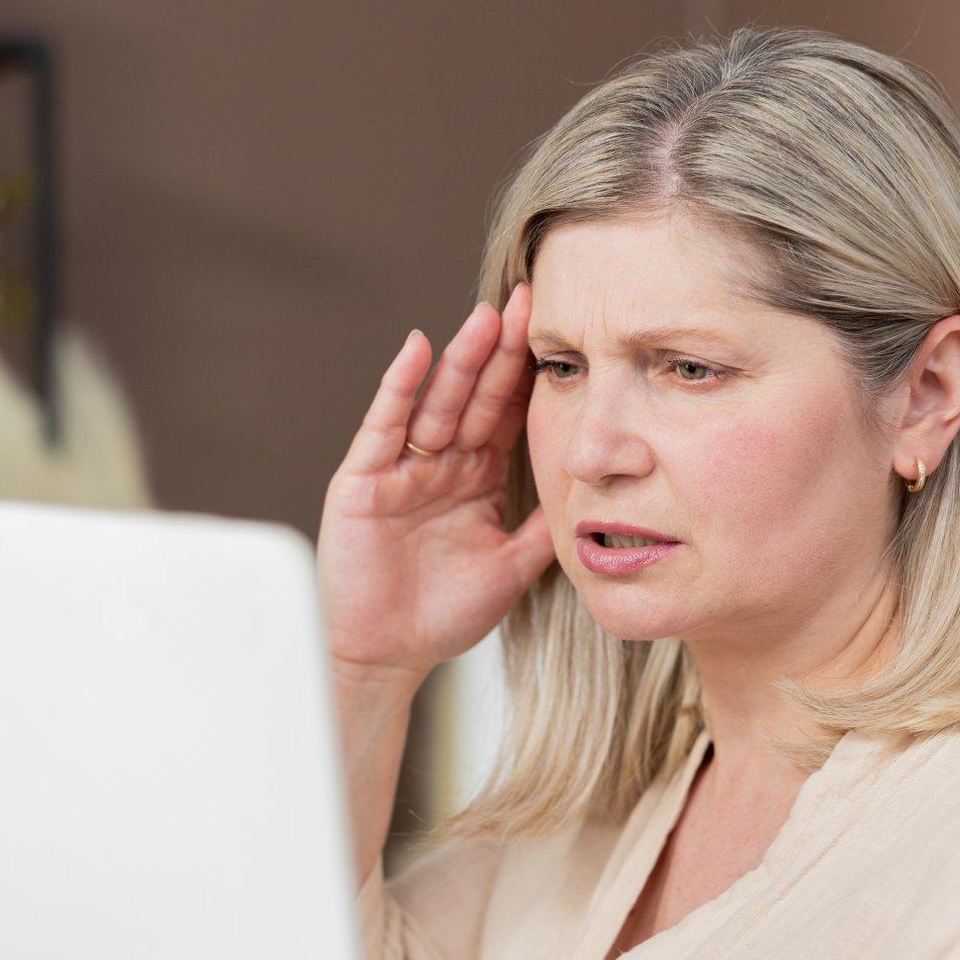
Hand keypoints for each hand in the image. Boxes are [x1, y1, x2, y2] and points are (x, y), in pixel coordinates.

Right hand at [317, 285, 556, 685]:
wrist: (386, 657)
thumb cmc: (441, 617)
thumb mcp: (511, 567)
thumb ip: (544, 528)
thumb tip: (595, 493)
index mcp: (476, 480)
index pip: (507, 416)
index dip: (530, 377)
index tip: (561, 333)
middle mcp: (439, 466)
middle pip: (476, 398)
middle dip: (501, 352)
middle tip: (529, 303)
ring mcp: (401, 470)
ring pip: (437, 403)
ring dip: (461, 361)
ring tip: (487, 317)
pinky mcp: (363, 481)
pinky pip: (384, 426)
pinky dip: (399, 387)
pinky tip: (417, 350)